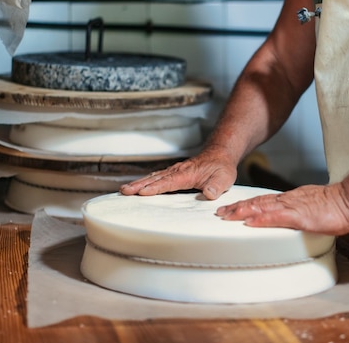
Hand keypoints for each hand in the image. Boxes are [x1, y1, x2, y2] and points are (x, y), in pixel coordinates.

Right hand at [119, 148, 236, 198]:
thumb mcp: (224, 178)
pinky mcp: (174, 173)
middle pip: (156, 178)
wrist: (220, 155)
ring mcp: (175, 171)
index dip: (156, 187)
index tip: (142, 192)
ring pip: (154, 177)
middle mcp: (178, 171)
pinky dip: (145, 181)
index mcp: (187, 174)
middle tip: (124, 191)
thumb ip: (216, 186)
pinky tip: (137, 187)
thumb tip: (210, 193)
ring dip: (139, 183)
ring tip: (124, 190)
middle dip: (139, 185)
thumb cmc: (221, 168)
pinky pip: (157, 177)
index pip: (169, 182)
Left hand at [215, 183, 348, 235]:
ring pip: (262, 207)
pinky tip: (250, 221)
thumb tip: (293, 219)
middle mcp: (288, 200)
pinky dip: (261, 218)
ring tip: (228, 215)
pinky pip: (276, 217)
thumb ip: (300, 213)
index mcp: (291, 200)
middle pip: (257, 202)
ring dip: (243, 211)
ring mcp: (292, 207)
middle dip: (238, 207)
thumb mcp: (313, 209)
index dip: (247, 204)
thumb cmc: (337, 206)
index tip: (232, 208)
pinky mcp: (299, 216)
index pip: (263, 201)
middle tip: (220, 212)